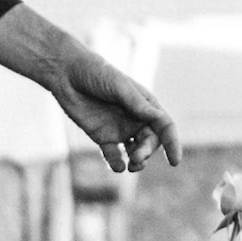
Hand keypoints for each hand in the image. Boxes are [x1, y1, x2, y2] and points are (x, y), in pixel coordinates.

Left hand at [44, 31, 176, 172]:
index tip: (175, 161)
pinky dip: (118, 164)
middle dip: (147, 152)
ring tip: (131, 166)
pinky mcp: (102, 137)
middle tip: (136, 157)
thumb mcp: (119, 86)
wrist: (67, 74)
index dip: (172, 143)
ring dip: (137, 161)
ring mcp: (120, 129)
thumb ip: (137, 104)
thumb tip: (160, 118)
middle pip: (150, 142)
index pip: (165, 126)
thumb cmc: (96, 73)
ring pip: (135, 152)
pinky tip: (118, 166)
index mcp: (145, 104)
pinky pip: (114, 155)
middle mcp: (136, 118)